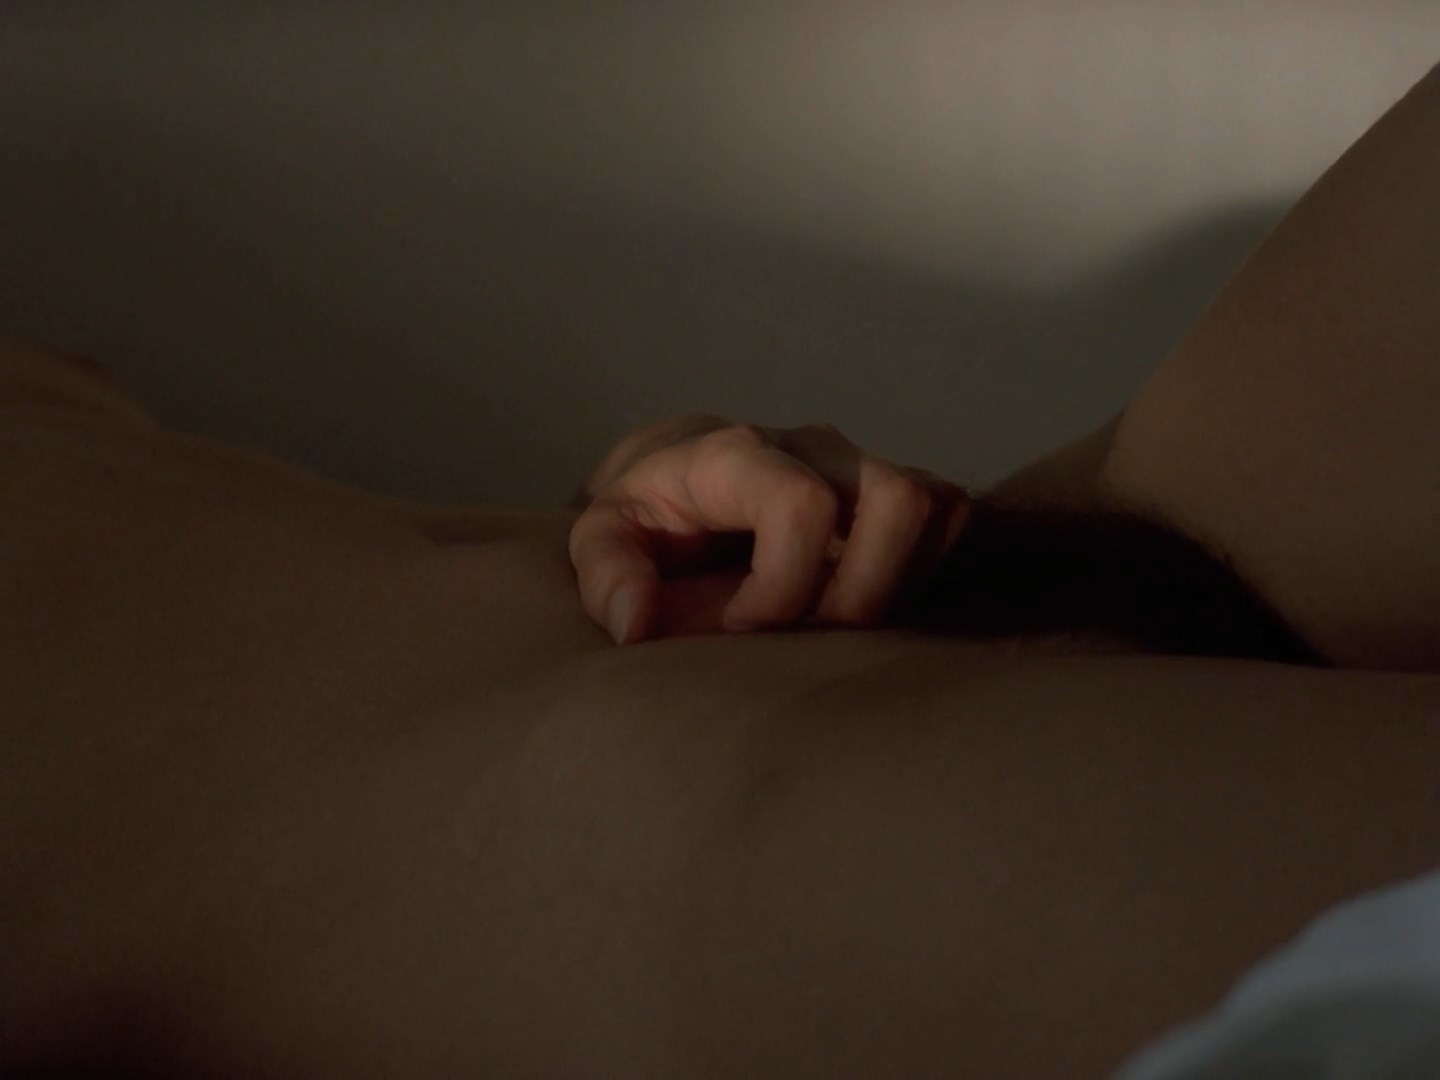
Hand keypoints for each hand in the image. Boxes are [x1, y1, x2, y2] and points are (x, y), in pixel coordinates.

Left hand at [569, 414, 970, 643]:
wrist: (677, 478)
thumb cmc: (644, 517)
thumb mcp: (601, 539)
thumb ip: (606, 576)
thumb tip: (636, 627)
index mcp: (735, 454)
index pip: (803, 503)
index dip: (785, 586)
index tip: (741, 626)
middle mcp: (813, 448)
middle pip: (897, 499)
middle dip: (861, 591)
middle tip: (801, 629)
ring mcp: (862, 466)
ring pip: (935, 509)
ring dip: (896, 584)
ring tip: (828, 618)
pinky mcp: (894, 491)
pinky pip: (948, 520)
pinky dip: (919, 571)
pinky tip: (857, 597)